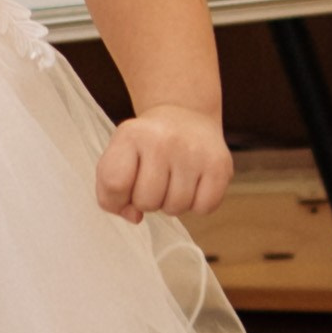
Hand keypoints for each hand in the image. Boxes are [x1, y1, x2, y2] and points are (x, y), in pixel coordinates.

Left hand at [97, 106, 231, 224]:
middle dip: (148, 201)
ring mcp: (194, 152)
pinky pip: (203, 208)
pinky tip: (194, 184)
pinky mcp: (220, 164)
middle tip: (155, 180)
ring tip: (174, 180)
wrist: (185, 116)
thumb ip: (112, 193)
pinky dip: (198, 204)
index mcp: (131, 135)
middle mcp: (163, 140)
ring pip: (175, 208)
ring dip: (172, 203)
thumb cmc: (147, 146)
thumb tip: (135, 217)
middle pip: (146, 202)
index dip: (118, 198)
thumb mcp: (118, 156)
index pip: (115, 184)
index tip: (127, 188)